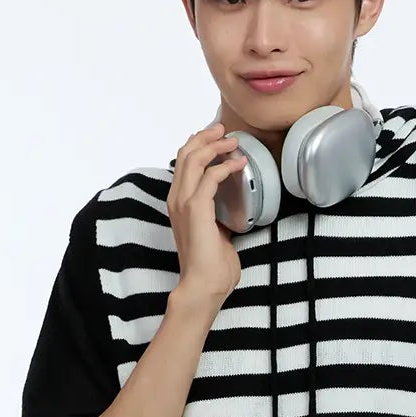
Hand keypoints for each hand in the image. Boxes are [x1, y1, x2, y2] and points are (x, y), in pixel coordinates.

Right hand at [168, 120, 247, 309]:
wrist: (203, 286)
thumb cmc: (210, 268)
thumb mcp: (215, 235)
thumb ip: (218, 220)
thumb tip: (231, 214)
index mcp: (178, 204)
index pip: (183, 164)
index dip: (198, 146)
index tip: (216, 138)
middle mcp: (176, 199)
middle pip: (186, 154)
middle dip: (205, 137)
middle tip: (224, 129)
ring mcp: (183, 202)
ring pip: (194, 158)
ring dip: (215, 145)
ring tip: (233, 140)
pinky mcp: (196, 208)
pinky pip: (210, 176)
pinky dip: (226, 166)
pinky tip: (239, 163)